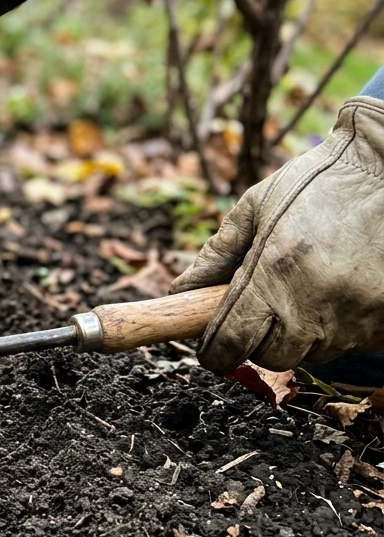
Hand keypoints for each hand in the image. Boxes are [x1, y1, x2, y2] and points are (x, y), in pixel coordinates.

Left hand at [171, 97, 383, 373]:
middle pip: (272, 356)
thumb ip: (216, 254)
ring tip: (307, 288)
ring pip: (314, 352)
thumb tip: (180, 292)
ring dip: (302, 332)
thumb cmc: (318, 181)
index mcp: (273, 273)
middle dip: (259, 340)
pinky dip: (340, 325)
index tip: (212, 348)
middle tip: (263, 308)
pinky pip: (353, 341)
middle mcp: (316, 302)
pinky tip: (340, 289)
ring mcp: (357, 314)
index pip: (231, 343)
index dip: (215, 352)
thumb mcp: (255, 206)